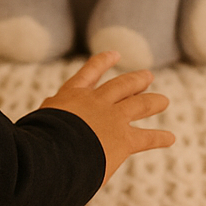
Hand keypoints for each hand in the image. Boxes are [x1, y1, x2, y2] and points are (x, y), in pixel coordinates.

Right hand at [40, 50, 173, 185]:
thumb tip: (50, 105)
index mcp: (70, 96)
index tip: (114, 54)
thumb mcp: (36, 119)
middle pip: (121, 86)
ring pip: (139, 104)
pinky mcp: (124, 139)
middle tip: (147, 76)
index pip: (87, 74)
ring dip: (153, 101)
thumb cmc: (36, 138)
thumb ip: (49, 112)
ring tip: (163, 101)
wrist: (52, 151)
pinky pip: (147, 138)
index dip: (102, 62)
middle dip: (135, 80)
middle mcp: (94, 102)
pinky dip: (159, 138)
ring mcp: (112, 118)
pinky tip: (169, 138)